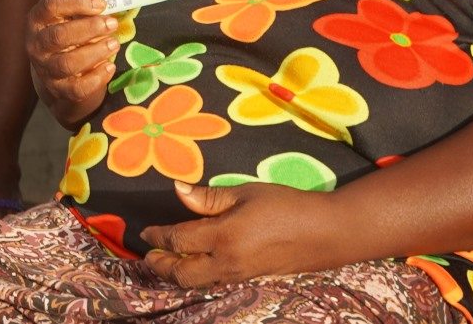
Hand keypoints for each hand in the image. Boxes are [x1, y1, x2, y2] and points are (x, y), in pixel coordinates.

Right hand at [26, 0, 118, 127]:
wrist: (59, 75)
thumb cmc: (70, 38)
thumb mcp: (71, 20)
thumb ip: (86, 12)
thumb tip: (111, 7)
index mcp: (38, 20)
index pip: (51, 5)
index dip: (77, 2)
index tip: (101, 3)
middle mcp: (37, 45)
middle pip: (59, 36)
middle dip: (89, 28)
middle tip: (112, 23)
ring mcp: (46, 70)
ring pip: (68, 63)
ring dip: (96, 52)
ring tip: (114, 44)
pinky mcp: (59, 90)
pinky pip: (78, 88)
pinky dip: (97, 77)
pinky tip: (110, 66)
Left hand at [142, 181, 334, 286]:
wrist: (325, 233)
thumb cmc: (286, 205)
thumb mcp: (246, 193)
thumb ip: (209, 197)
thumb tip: (178, 190)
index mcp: (223, 236)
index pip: (179, 240)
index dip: (158, 237)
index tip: (147, 232)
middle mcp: (227, 262)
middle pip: (181, 273)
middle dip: (161, 265)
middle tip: (149, 255)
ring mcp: (239, 275)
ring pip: (197, 282)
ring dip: (177, 274)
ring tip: (166, 263)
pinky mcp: (249, 280)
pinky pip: (214, 282)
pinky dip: (197, 277)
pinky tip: (195, 267)